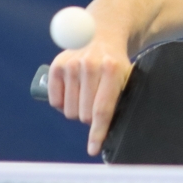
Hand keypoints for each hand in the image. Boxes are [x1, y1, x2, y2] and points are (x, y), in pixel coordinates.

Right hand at [48, 37, 132, 155]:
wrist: (102, 34)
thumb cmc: (116, 64)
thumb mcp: (126, 77)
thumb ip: (120, 100)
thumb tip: (111, 133)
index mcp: (112, 69)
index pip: (102, 110)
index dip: (97, 132)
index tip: (94, 149)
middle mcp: (90, 65)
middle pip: (84, 115)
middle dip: (91, 118)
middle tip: (97, 104)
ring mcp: (71, 65)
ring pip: (70, 111)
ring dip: (78, 110)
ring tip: (87, 93)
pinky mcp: (56, 65)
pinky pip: (56, 102)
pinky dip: (64, 103)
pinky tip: (73, 90)